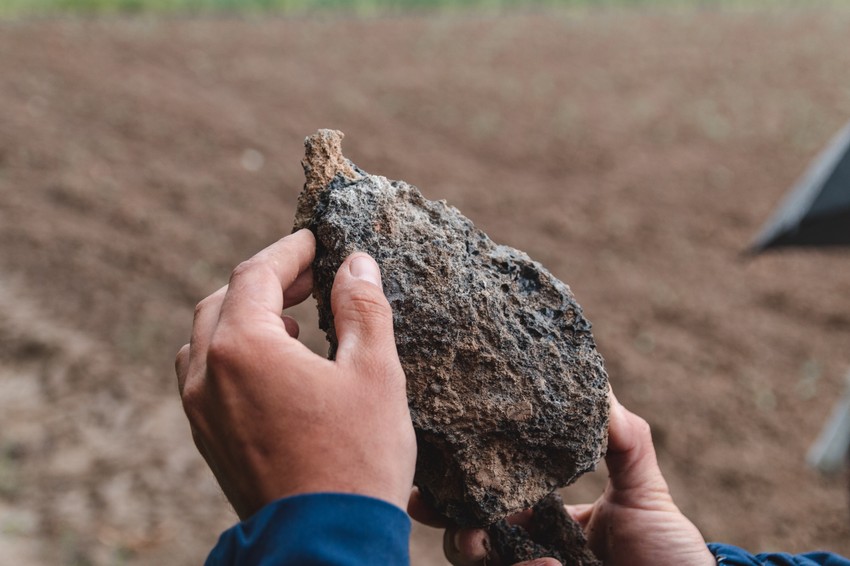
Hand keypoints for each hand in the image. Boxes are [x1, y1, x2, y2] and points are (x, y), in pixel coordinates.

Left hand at [175, 229, 416, 519]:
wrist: (328, 544)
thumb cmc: (357, 459)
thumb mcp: (375, 373)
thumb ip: (363, 308)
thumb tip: (356, 263)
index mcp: (243, 348)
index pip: (257, 274)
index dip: (289, 250)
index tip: (316, 240)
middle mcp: (207, 374)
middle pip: (224, 300)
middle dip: (266, 280)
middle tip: (311, 277)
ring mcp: (201, 411)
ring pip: (208, 339)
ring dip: (246, 316)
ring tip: (296, 321)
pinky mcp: (208, 440)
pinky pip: (207, 375)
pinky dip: (236, 353)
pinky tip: (280, 367)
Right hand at [430, 392, 714, 565]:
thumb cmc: (672, 555)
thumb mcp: (648, 495)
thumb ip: (625, 442)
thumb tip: (600, 382)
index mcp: (549, 520)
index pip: (496, 499)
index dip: (463, 485)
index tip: (434, 469)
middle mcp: (533, 551)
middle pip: (472, 532)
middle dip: (445, 515)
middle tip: (427, 501)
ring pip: (476, 561)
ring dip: (468, 545)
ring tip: (478, 539)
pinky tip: (545, 565)